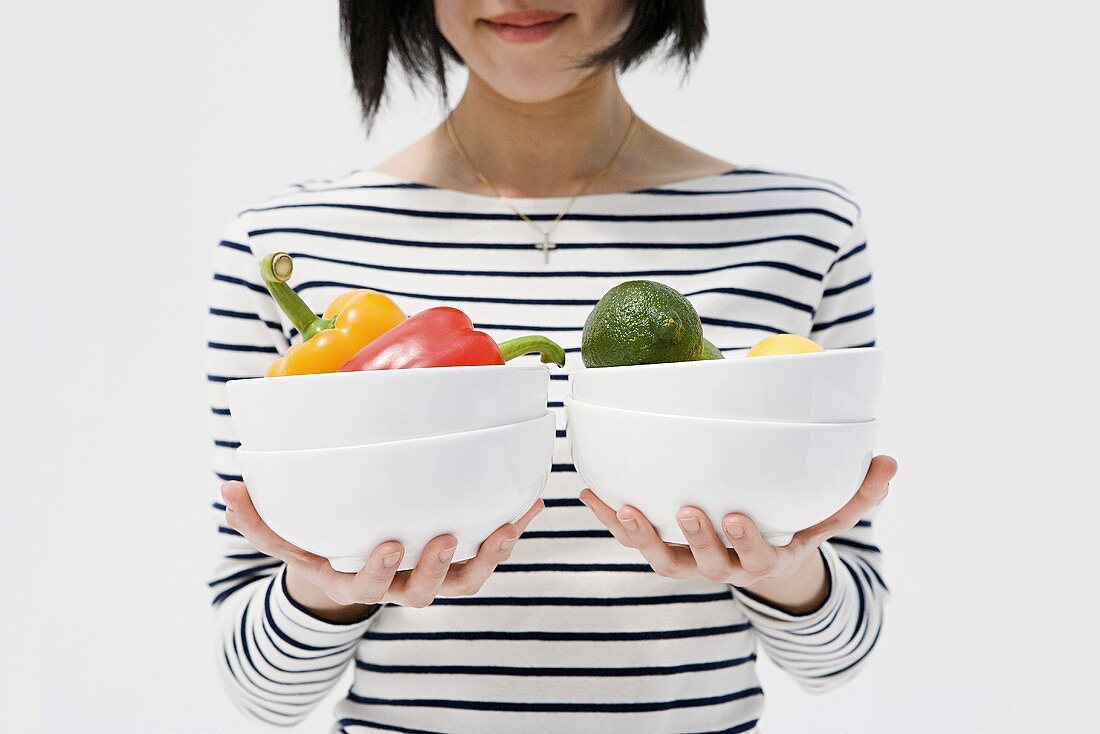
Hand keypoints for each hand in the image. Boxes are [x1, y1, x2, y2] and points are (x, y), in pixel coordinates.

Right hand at [220, 481, 543, 621]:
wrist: (353, 572)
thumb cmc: (321, 549)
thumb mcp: (288, 540)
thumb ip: (260, 520)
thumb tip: (227, 489)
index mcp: (361, 580)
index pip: (372, 585)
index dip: (382, 571)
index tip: (390, 543)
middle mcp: (402, 585)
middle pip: (427, 592)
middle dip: (440, 569)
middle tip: (448, 538)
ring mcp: (435, 576)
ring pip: (470, 580)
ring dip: (493, 554)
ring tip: (511, 524)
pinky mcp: (462, 559)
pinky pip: (492, 550)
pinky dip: (513, 527)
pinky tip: (532, 500)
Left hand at [580, 455, 896, 612]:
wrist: (759, 563)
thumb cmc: (793, 528)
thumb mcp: (826, 518)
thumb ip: (857, 494)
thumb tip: (890, 462)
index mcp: (762, 556)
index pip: (755, 555)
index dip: (745, 540)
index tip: (739, 516)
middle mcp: (721, 566)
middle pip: (704, 561)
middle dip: (696, 539)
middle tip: (687, 510)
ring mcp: (688, 562)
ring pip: (660, 556)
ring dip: (640, 533)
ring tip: (623, 506)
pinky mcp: (661, 551)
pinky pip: (632, 538)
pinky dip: (610, 517)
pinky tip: (587, 491)